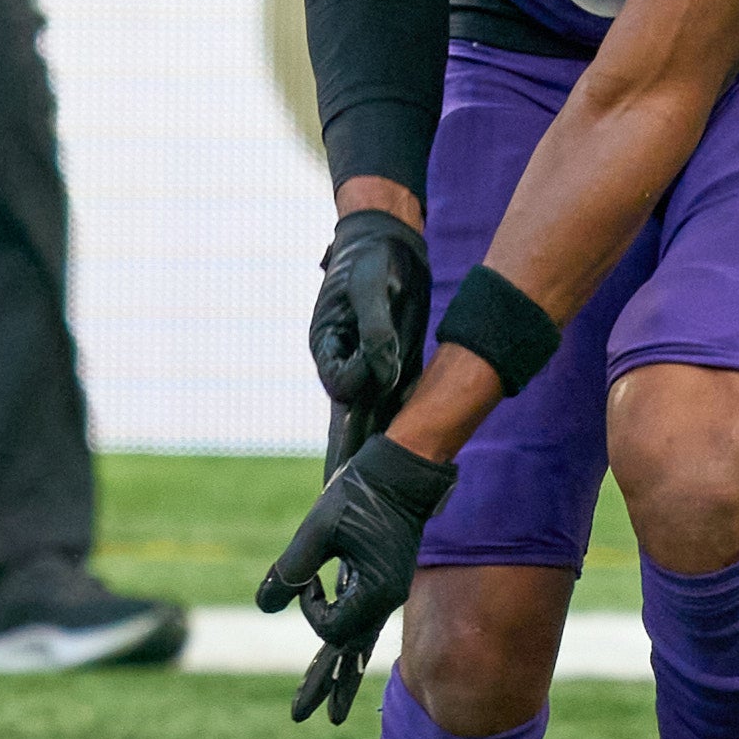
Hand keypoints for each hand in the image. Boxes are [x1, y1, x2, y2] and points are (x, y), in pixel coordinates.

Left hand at [258, 432, 457, 723]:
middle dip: (323, 685)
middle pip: (349, 654)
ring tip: (332, 709)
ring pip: (361, 643)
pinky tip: (343, 658)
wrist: (404, 466)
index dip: (308, 607)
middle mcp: (386, 599)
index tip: (306, 575)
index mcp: (377, 591)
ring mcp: (389, 591)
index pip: (330, 627)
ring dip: (340, 674)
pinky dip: (352, 645)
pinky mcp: (386, 578)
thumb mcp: (319, 529)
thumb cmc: (362, 492)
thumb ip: (291, 569)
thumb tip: (265, 604)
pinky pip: (367, 623)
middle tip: (299, 717)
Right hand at [312, 207, 431, 468]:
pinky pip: (398, 396)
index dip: (363, 378)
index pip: (341, 383)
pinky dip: (402, 420)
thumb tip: (384, 371)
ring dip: (375, 445)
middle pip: (346, 414)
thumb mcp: (369, 287)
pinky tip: (411, 447)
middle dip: (346, 454)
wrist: (388, 241)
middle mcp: (345, 359)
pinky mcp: (396, 358)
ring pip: (372, 411)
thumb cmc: (370, 259)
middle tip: (340, 497)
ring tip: (379, 488)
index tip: (387, 364)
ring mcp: (370, 362)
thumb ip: (375, 329)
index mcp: (327, 344)